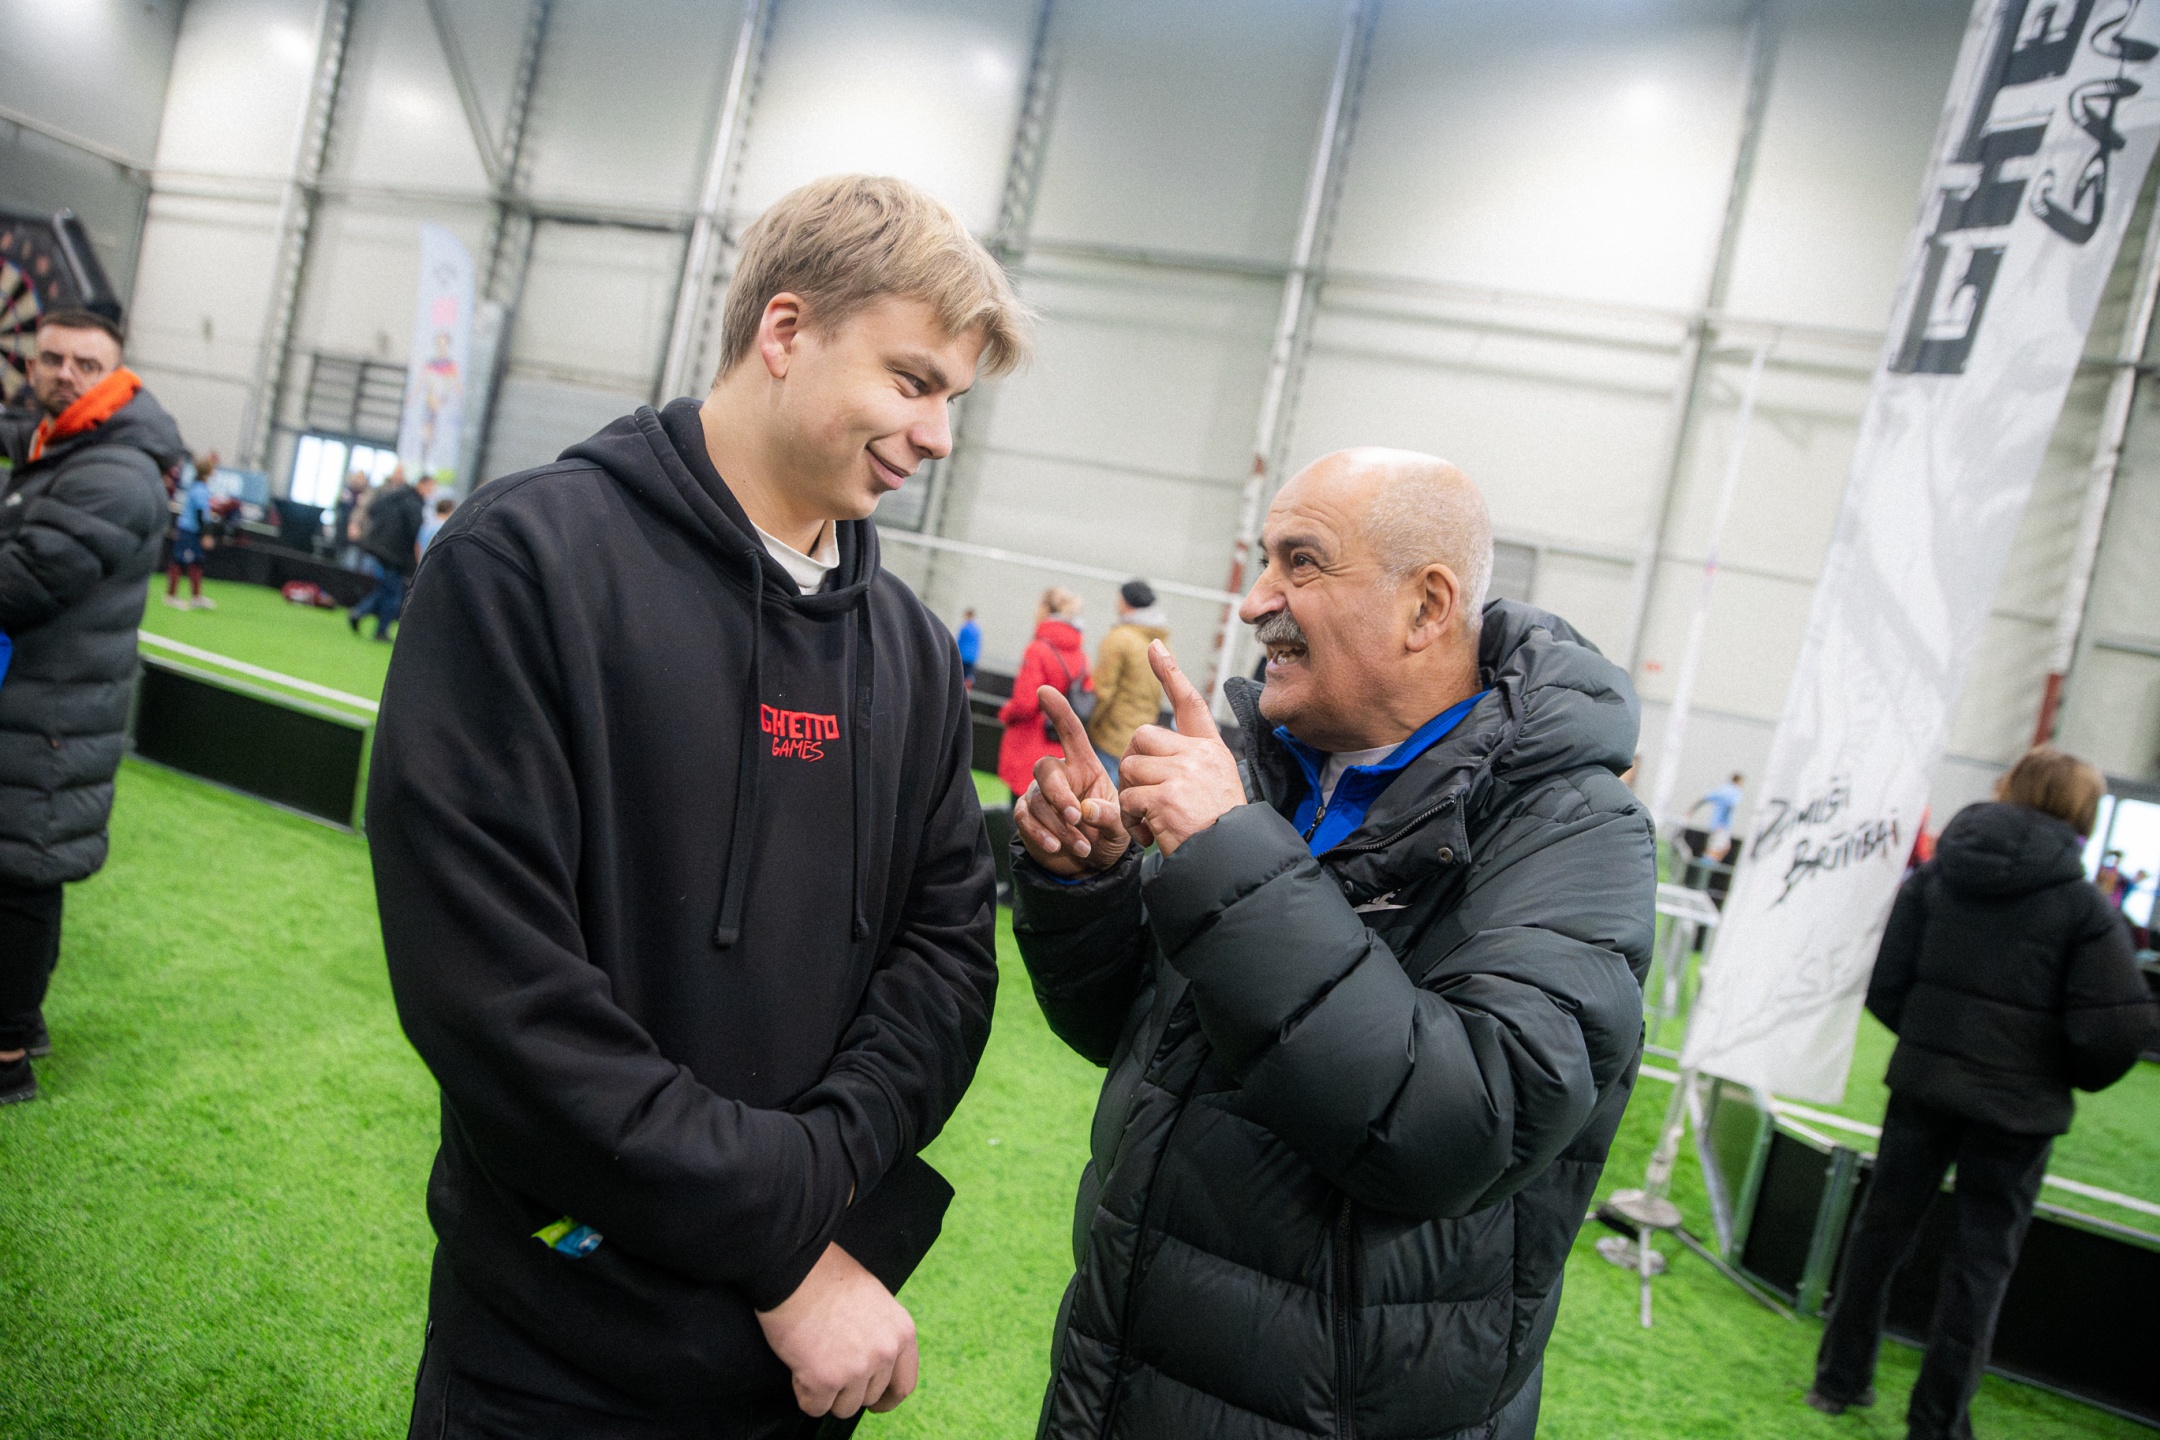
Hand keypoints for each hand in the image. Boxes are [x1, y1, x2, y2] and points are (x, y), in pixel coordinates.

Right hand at [756, 1242, 919, 1417]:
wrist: (795, 1268)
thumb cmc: (828, 1277)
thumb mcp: (874, 1301)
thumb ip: (881, 1334)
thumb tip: (875, 1367)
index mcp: (902, 1333)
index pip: (904, 1384)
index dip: (887, 1399)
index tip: (874, 1403)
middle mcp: (885, 1353)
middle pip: (869, 1398)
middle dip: (848, 1390)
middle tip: (828, 1365)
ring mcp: (856, 1369)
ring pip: (843, 1407)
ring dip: (826, 1393)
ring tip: (812, 1359)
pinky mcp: (824, 1380)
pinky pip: (814, 1407)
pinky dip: (803, 1393)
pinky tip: (798, 1365)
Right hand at [1013, 685, 1133, 877]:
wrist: (1093, 864)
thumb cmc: (1109, 833)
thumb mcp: (1120, 826)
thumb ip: (1109, 816)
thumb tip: (1084, 811)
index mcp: (1084, 765)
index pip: (1069, 732)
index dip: (1058, 711)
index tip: (1044, 691)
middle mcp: (1060, 774)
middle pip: (1044, 768)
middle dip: (1059, 794)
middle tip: (1076, 817)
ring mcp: (1040, 795)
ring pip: (1037, 800)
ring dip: (1059, 825)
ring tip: (1083, 846)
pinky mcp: (1026, 816)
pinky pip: (1025, 818)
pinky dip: (1042, 834)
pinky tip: (1057, 847)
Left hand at [1117, 642, 1244, 855]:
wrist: (1232, 858)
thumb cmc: (1220, 829)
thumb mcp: (1214, 786)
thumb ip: (1183, 766)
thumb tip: (1142, 756)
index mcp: (1210, 750)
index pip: (1189, 703)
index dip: (1170, 673)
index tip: (1155, 647)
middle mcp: (1199, 755)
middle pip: (1142, 737)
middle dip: (1134, 764)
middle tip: (1142, 795)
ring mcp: (1183, 774)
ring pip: (1131, 768)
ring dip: (1131, 797)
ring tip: (1149, 819)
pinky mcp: (1167, 797)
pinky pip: (1129, 798)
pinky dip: (1131, 819)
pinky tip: (1149, 833)